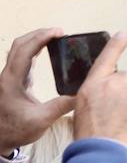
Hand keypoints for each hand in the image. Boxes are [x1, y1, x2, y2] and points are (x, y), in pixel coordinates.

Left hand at [0, 28, 77, 153]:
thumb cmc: (16, 130)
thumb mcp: (42, 120)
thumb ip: (62, 105)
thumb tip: (83, 94)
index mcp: (12, 81)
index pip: (25, 50)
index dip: (41, 38)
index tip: (59, 32)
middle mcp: (7, 75)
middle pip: (19, 45)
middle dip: (38, 34)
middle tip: (58, 32)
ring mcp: (8, 78)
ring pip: (18, 51)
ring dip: (34, 41)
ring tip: (53, 39)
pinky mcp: (11, 82)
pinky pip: (20, 60)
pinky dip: (32, 51)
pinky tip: (43, 53)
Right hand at [71, 32, 126, 155]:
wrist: (105, 150)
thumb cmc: (92, 136)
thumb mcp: (83, 110)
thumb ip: (99, 97)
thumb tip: (111, 99)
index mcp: (94, 84)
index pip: (107, 59)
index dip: (115, 46)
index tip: (123, 34)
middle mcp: (115, 82)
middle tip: (119, 115)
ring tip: (126, 123)